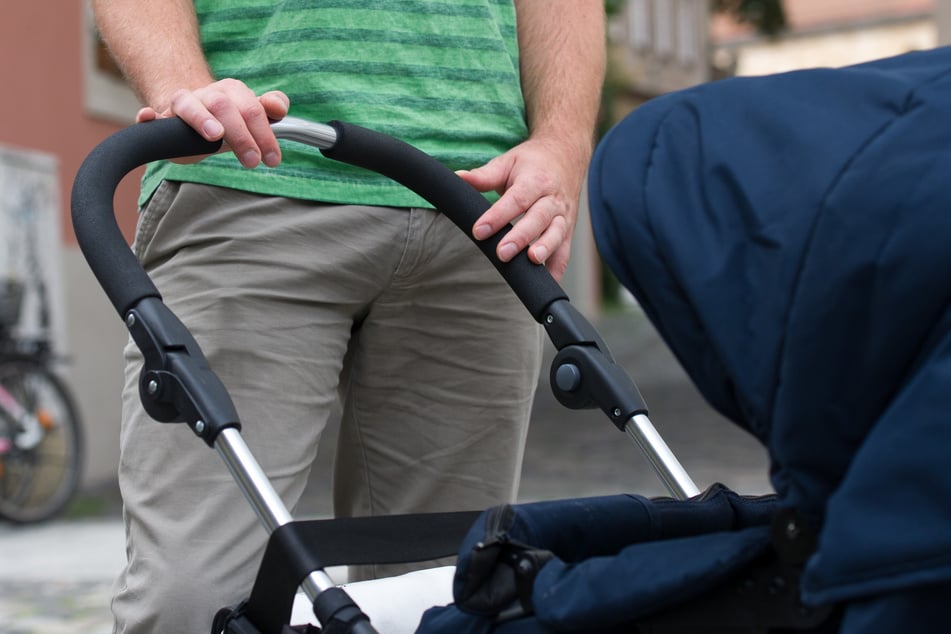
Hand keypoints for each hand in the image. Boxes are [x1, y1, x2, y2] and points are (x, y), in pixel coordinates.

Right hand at [136, 78, 288, 167]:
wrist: (195, 118)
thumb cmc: (229, 121)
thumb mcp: (253, 118)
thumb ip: (271, 110)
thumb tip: (279, 107)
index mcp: (232, 92)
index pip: (251, 107)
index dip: (264, 132)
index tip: (272, 159)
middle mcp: (207, 95)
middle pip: (224, 106)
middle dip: (240, 135)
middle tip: (252, 161)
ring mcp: (183, 104)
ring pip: (189, 104)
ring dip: (202, 118)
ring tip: (214, 135)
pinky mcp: (160, 118)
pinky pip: (151, 114)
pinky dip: (148, 116)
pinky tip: (148, 118)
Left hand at [458, 137, 582, 281]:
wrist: (566, 156)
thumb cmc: (532, 163)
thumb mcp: (508, 162)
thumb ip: (484, 175)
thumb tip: (458, 178)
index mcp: (535, 181)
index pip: (516, 200)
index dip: (497, 216)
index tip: (478, 231)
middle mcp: (552, 199)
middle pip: (538, 219)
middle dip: (520, 237)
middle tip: (501, 253)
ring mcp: (563, 217)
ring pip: (556, 235)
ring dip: (545, 250)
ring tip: (531, 261)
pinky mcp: (568, 232)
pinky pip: (565, 252)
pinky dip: (557, 269)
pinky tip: (546, 284)